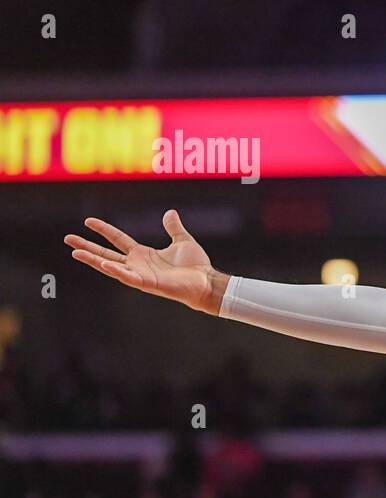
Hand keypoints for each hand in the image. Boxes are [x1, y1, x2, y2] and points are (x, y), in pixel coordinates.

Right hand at [65, 209, 223, 313]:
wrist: (207, 282)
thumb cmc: (196, 266)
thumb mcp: (182, 241)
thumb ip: (173, 228)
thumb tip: (170, 213)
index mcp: (143, 254)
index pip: (118, 239)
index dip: (104, 230)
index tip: (87, 221)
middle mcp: (138, 264)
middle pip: (106, 253)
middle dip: (87, 246)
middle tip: (67, 239)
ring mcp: (141, 274)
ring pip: (111, 266)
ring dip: (94, 260)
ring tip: (75, 253)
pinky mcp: (148, 283)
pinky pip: (128, 277)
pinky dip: (116, 271)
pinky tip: (103, 264)